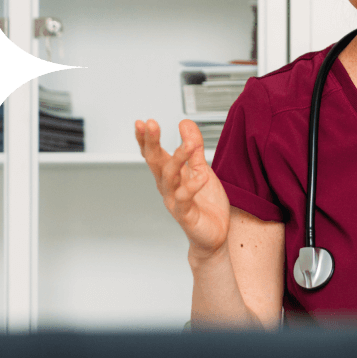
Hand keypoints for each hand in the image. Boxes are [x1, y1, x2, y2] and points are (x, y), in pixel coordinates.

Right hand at [135, 118, 230, 257]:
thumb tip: (184, 123)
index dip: (146, 139)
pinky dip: (193, 186)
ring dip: (177, 159)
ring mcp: (174, 201)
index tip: (141, 122)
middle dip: (151, 143)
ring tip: (188, 144)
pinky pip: (185, 199)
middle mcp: (168, 187)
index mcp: (171, 176)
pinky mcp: (185, 215)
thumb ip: (194, 148)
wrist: (215, 235)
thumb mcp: (202, 169)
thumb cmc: (206, 204)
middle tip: (150, 124)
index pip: (154, 154)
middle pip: (155, 162)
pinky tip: (202, 176)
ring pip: (170, 178)